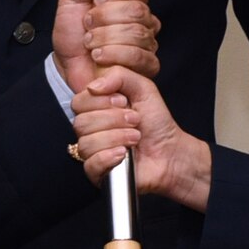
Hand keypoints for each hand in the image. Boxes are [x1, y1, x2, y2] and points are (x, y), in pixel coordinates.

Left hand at [52, 0, 159, 93]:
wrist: (65, 64)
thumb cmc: (72, 33)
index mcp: (129, 1)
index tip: (95, 2)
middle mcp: (143, 21)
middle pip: (137, 11)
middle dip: (105, 18)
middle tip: (88, 25)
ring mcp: (147, 44)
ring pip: (137, 33)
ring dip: (105, 38)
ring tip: (90, 43)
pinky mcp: (147, 67)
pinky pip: (139, 56)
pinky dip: (114, 56)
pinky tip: (100, 57)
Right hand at [70, 67, 212, 208]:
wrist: (170, 151)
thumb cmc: (156, 122)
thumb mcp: (142, 88)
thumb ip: (118, 75)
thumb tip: (93, 86)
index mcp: (95, 109)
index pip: (78, 102)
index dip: (100, 101)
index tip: (124, 102)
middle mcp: (90, 130)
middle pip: (80, 123)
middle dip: (113, 119)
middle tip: (135, 120)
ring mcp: (92, 153)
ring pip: (86, 143)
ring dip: (116, 137)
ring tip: (135, 138)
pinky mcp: (98, 173)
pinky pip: (91, 164)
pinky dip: (109, 157)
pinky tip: (124, 154)